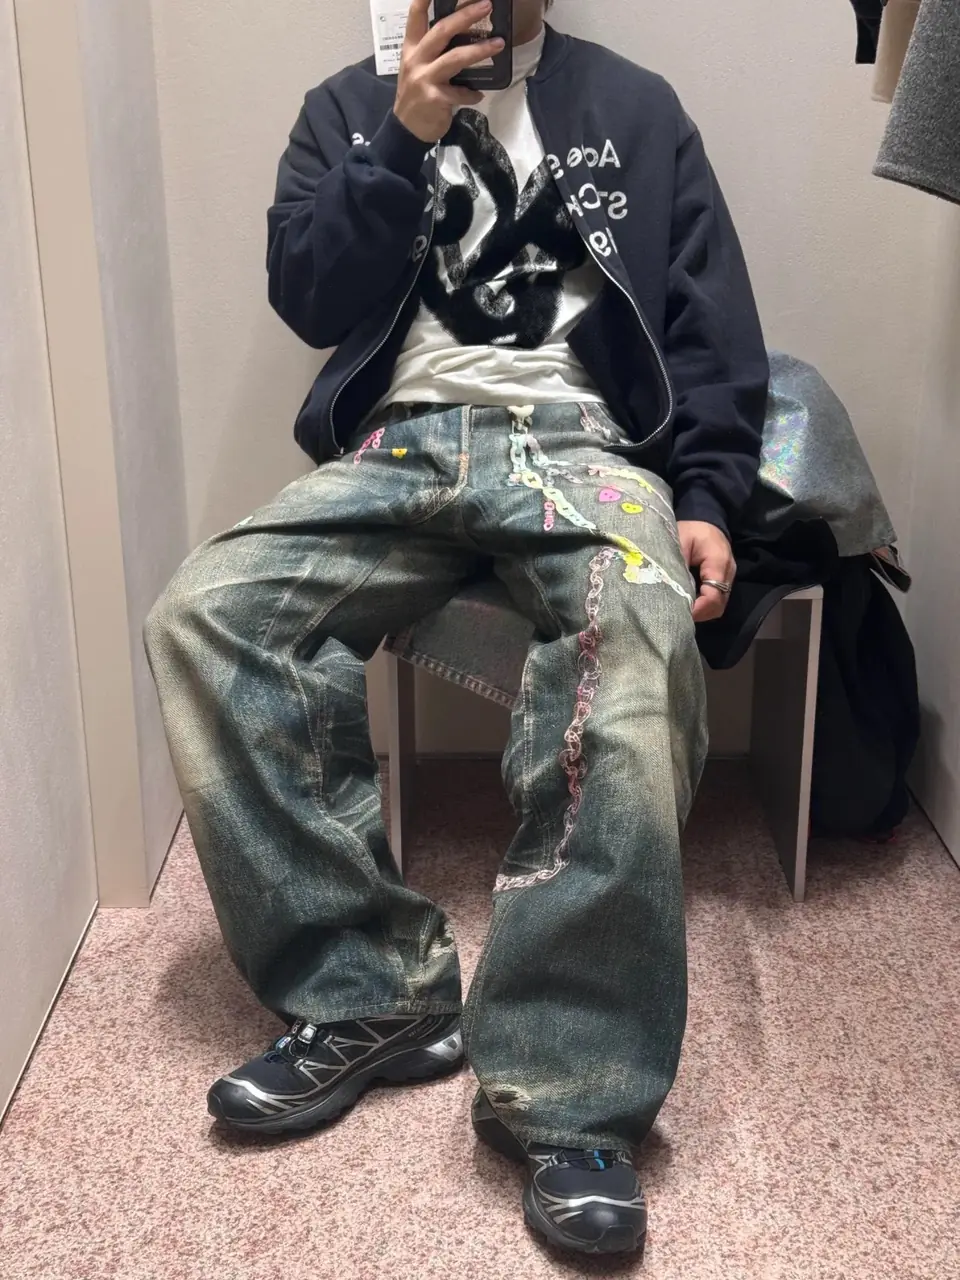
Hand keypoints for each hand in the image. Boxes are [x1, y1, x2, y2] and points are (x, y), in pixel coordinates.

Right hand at [394, 0, 504, 143]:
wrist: (406, 128)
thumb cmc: (416, 93)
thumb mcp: (417, 66)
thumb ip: (433, 50)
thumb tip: (462, 33)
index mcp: (411, 47)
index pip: (416, 15)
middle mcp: (416, 59)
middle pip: (442, 30)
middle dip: (466, 15)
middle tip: (487, 5)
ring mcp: (425, 78)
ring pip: (455, 58)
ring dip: (479, 50)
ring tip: (498, 44)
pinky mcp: (435, 98)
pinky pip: (460, 93)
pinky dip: (471, 94)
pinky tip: (478, 95)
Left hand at [678, 521, 736, 622]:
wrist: (706, 519)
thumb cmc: (691, 529)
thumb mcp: (680, 542)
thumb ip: (677, 567)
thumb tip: (671, 591)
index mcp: (719, 561)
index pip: (713, 596)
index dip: (697, 609)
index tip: (678, 613)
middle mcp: (728, 573)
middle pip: (718, 605)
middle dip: (698, 613)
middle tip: (677, 616)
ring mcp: (728, 578)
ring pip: (718, 606)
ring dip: (701, 612)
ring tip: (681, 612)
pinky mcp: (723, 581)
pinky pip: (716, 600)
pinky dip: (703, 606)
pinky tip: (688, 604)